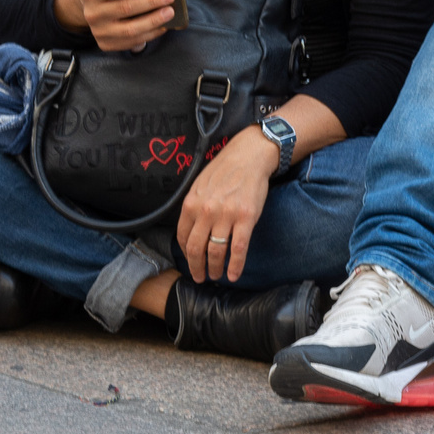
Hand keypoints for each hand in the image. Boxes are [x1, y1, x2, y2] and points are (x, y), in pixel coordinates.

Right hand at [55, 0, 175, 51]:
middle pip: (125, 8)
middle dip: (150, 1)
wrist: (89, 8)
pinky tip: (164, 25)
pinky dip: (151, 34)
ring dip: (153, 20)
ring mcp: (100, 31)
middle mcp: (92, 13)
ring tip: (170, 10)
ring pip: (131, 29)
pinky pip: (133, 42)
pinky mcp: (107, 44)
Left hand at [176, 126, 278, 281]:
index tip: (191, 262)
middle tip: (200, 277)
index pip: (183, 237)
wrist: (250, 156)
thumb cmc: (225, 170)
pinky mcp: (246, 218)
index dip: (186, 254)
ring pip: (216, 252)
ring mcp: (226, 215)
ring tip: (217, 276)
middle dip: (196, 268)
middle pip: (196, 249)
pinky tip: (233, 275)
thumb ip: (194, 207)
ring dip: (215, 269)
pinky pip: (238, 248)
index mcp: (191, 204)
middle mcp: (206, 211)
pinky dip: (235, 266)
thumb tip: (190, 229)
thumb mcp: (200, 185)